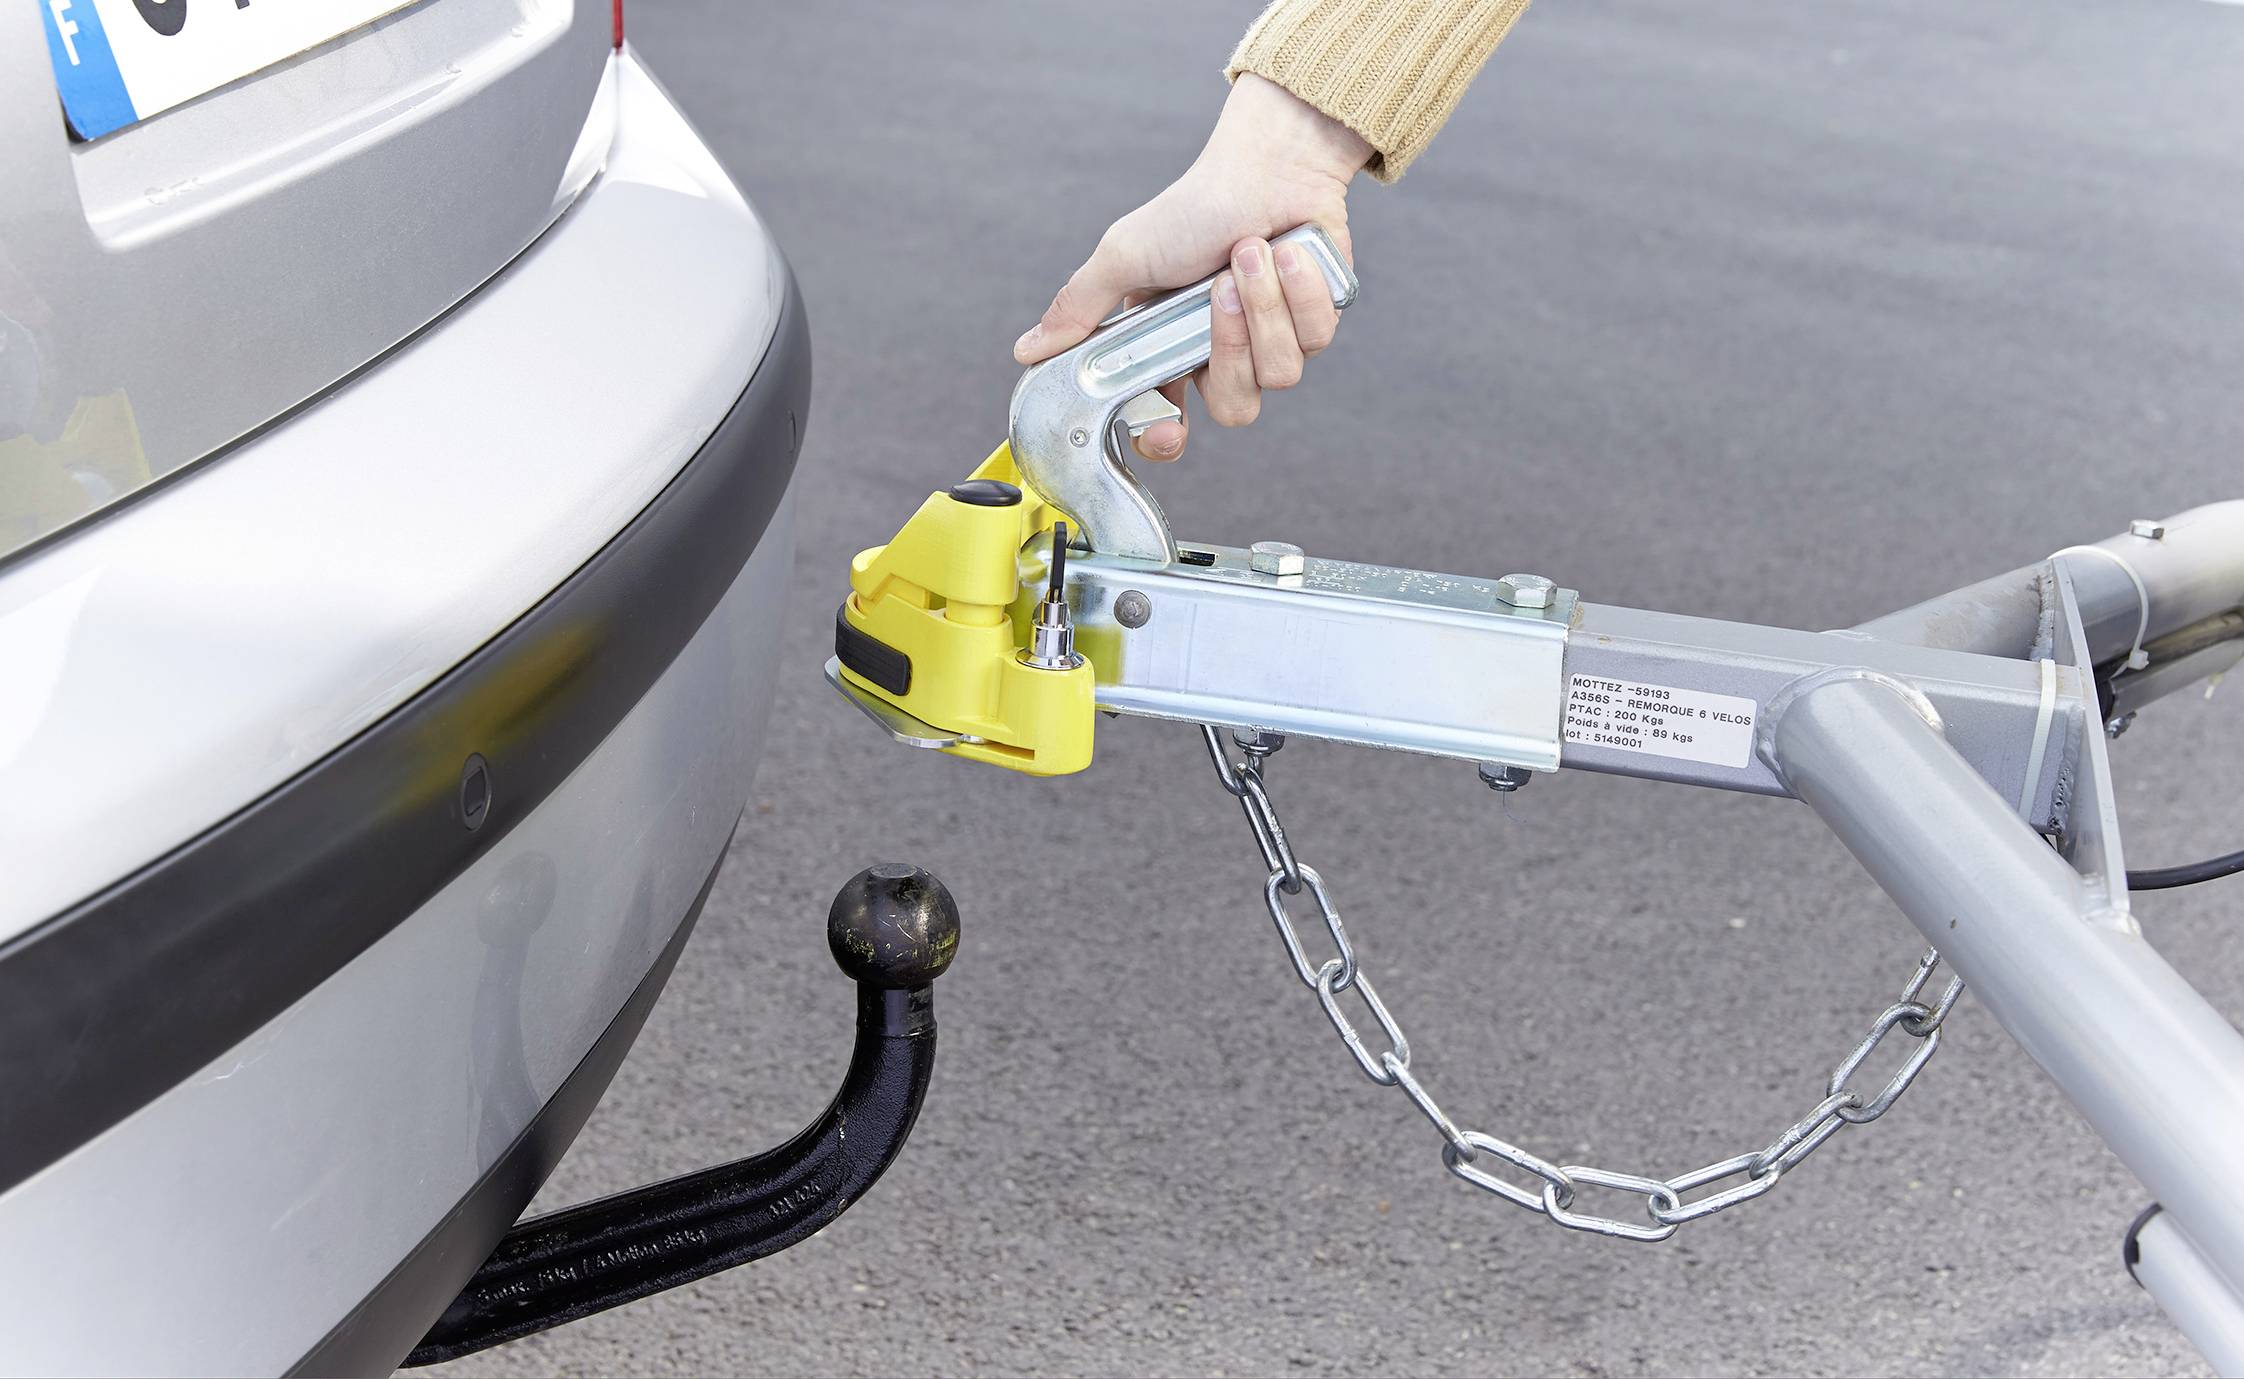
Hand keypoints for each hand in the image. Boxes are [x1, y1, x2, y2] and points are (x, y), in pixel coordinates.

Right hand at [1013, 74, 1372, 462]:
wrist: (1266, 167)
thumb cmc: (1194, 208)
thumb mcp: (1125, 258)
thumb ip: (1079, 308)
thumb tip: (1026, 351)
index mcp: (1173, 351)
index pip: (1169, 423)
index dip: (1167, 438)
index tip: (1166, 429)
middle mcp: (1225, 356)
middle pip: (1235, 408)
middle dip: (1229, 347)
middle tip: (1218, 288)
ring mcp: (1275, 343)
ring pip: (1281, 373)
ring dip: (1265, 305)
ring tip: (1251, 251)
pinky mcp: (1317, 322)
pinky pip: (1316, 337)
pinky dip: (1299, 289)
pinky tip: (1289, 252)